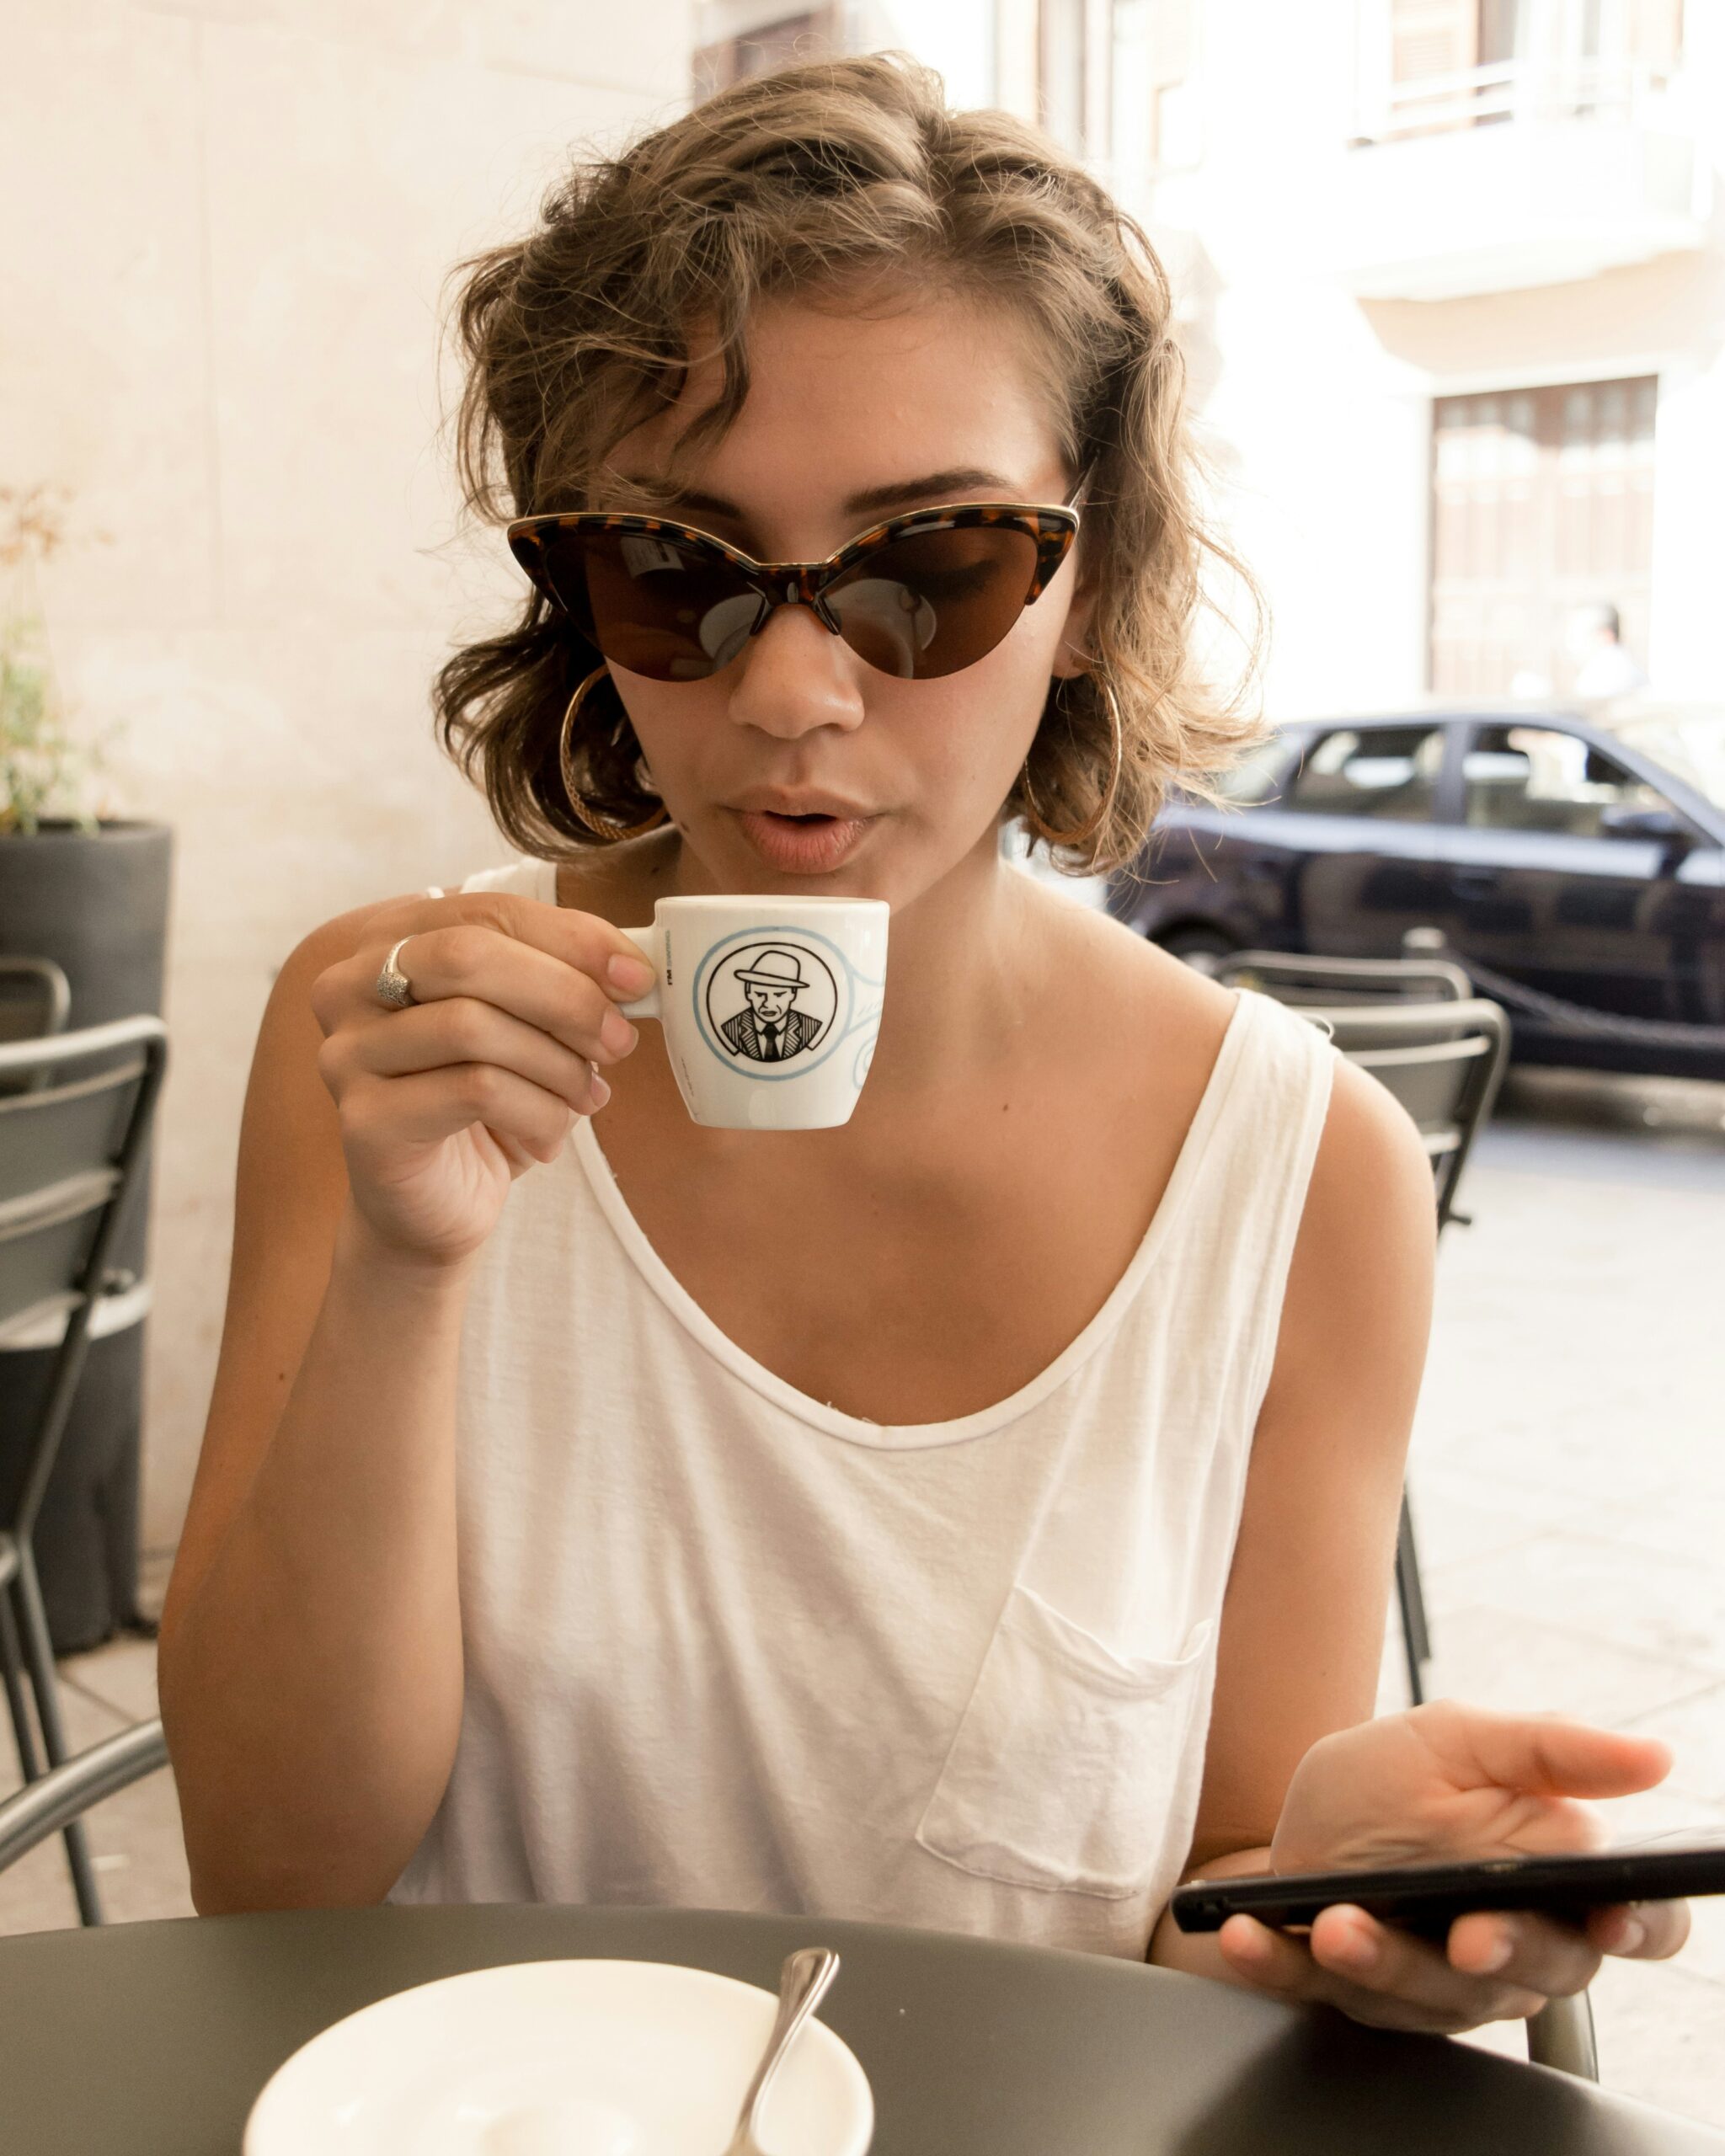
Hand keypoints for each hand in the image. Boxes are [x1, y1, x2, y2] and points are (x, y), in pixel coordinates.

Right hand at [310, 891, 654, 1266]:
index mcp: (392, 941)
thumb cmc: (484, 1107)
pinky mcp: (365, 1119)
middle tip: (618, 1040)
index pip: (488, 911)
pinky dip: (537, 1111)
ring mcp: (347, 1052)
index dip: (571, 938)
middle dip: (564, 996)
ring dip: (556, 1064)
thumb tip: (630, 971)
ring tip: (586, 1097)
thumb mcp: (530, 1030)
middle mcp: (350, 985)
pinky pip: (473, 1091)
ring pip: (472, 1026)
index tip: (636, 977)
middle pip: (469, 955)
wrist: (437, 1204)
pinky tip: (550, 1137)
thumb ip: (564, 984)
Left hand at [1216, 1701, 1690, 2034]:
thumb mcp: (1461, 1739)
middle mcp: (1505, 1948)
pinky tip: (1247, 1935)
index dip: (1639, 1926)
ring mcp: (1431, 1982)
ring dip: (1382, 1963)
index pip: (1635, 1921)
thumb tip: (1650, 1757)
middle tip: (1469, 1934)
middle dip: (1502, 1953)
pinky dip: (1280, 1965)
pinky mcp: (1348, 1992)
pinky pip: (1316, 1989)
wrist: (1295, 1808)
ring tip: (1339, 1925)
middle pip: (1536, 1972)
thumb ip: (1550, 1750)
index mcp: (1554, 1882)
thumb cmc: (1395, 1779)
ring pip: (1429, 1994)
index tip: (1611, 1917)